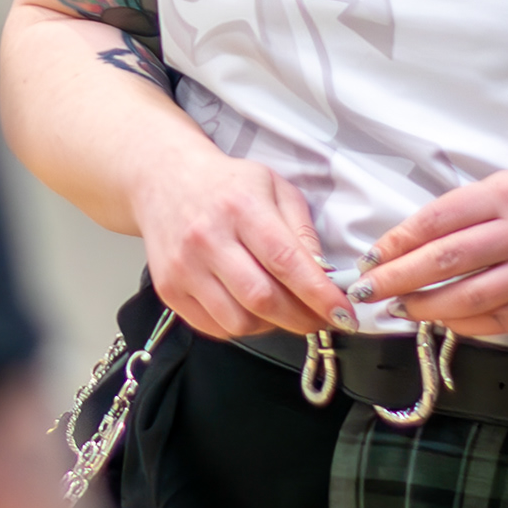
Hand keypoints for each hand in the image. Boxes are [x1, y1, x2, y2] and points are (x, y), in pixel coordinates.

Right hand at [133, 148, 356, 341]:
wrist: (164, 180)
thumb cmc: (226, 185)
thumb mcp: (274, 187)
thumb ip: (301, 229)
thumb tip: (324, 276)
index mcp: (240, 206)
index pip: (285, 261)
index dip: (318, 293)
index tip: (343, 312)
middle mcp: (207, 238)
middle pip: (262, 298)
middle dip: (301, 318)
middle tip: (320, 318)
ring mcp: (184, 267)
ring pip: (239, 321)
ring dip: (272, 325)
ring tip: (282, 309)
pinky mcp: (169, 289)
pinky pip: (215, 327)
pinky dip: (241, 326)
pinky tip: (251, 308)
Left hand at [360, 165, 507, 338]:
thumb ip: (471, 207)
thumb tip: (414, 238)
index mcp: (507, 193)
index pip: (436, 220)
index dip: (396, 242)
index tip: (371, 257)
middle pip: (445, 259)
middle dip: (397, 277)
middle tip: (367, 290)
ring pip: (470, 296)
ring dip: (426, 307)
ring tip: (400, 309)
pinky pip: (502, 321)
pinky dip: (466, 325)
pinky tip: (443, 323)